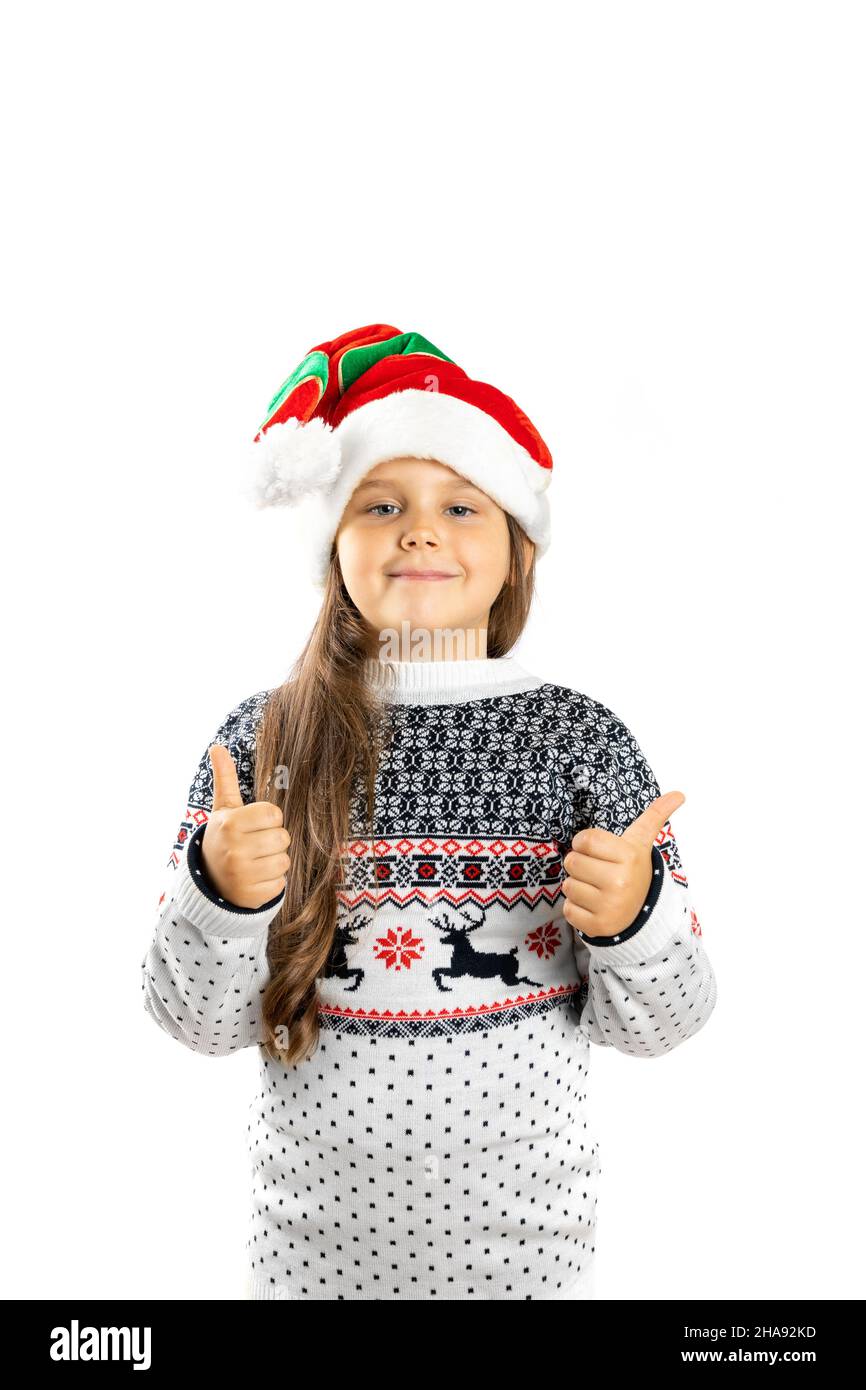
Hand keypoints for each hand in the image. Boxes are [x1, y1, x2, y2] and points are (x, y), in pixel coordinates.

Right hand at [200, 744, 291, 908]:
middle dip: (272, 841)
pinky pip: (280, 883)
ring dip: (274, 862)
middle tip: (254, 846)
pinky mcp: (251, 896)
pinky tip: (254, 879)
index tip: (253, 827)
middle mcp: (235, 849)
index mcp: (230, 824)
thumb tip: (217, 747)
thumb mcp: (223, 810)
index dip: (268, 820)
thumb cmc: (223, 838)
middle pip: (283, 838)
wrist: (208, 882)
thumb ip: (224, 778)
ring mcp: (242, 875)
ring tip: (254, 862)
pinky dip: (271, 882)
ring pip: (284, 861)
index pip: (275, 814)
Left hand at [561, 790, 684, 937]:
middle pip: (572, 861)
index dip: (585, 844)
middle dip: (580, 865)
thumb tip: (679, 793)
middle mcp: (620, 881)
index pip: (584, 839)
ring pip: (568, 886)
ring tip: (598, 890)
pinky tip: (594, 907)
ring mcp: (609, 906)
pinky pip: (568, 909)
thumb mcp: (641, 843)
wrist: (644, 914)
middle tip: (599, 872)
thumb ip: (655, 816)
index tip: (598, 852)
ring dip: (578, 887)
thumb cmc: (633, 870)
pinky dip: (576, 909)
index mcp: (629, 856)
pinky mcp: (598, 926)